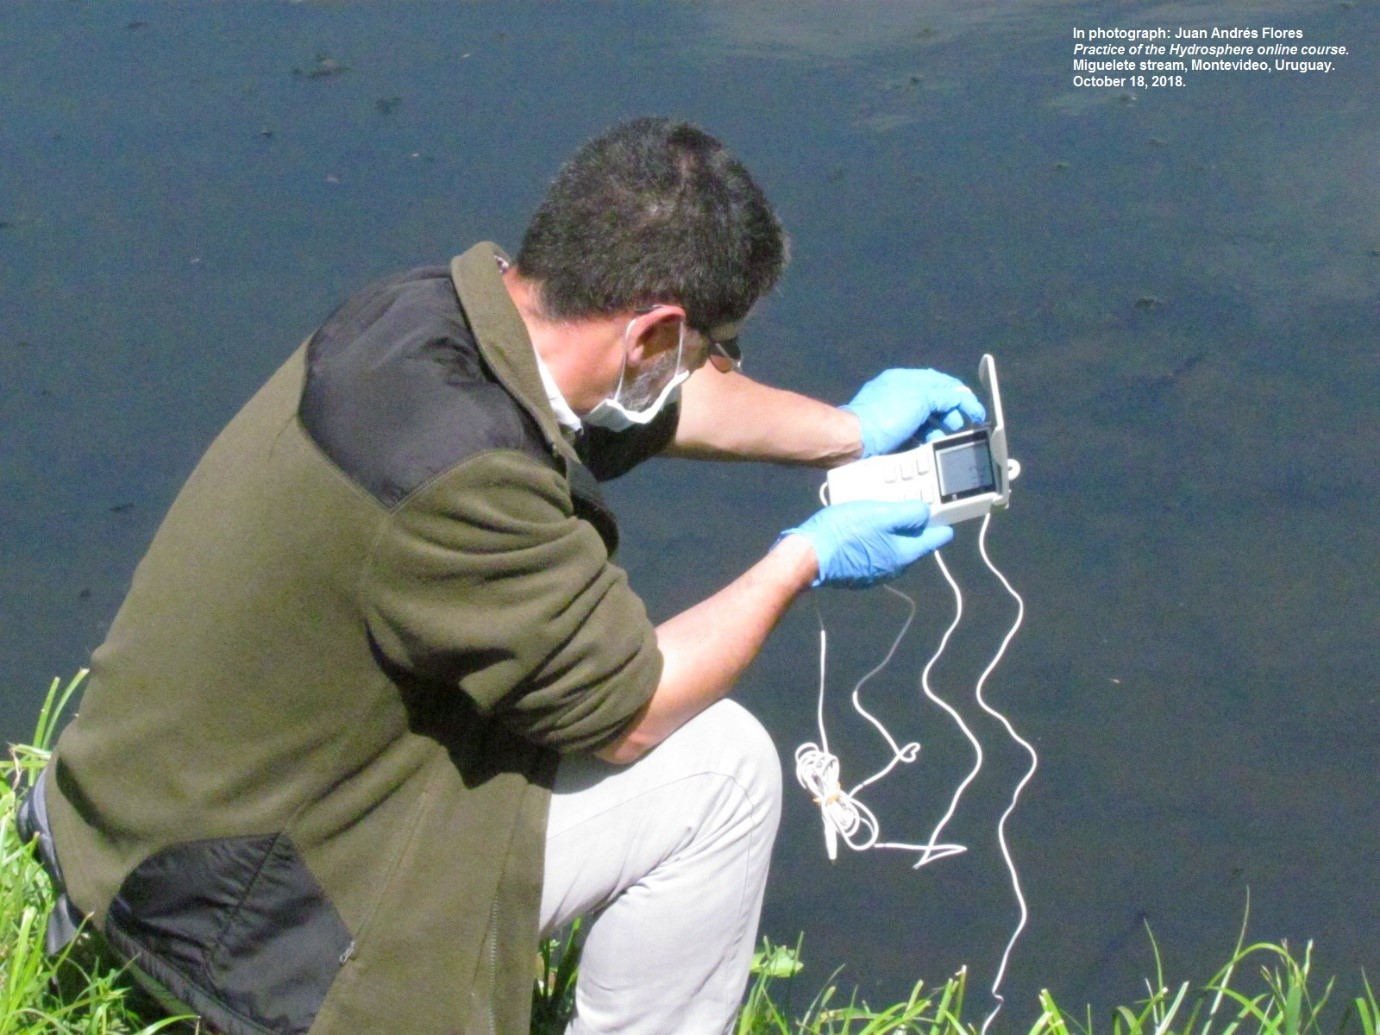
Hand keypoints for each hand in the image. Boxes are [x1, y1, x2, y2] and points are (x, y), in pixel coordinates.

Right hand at [781, 499, 952, 588]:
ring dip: (891, 527)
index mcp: (906, 554)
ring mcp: (877, 571)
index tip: (941, 503)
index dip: (942, 517)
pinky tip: (860, 523)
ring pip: (894, 544)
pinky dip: (875, 536)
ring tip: (876, 507)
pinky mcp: (860, 570)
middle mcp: (895, 567)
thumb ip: (909, 513)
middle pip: (915, 540)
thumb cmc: (843, 533)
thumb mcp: (880, 513)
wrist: (807, 556)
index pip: (938, 537)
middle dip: (912, 519)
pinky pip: (876, 549)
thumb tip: (927, 512)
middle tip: (900, 497)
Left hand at [842, 368, 986, 458]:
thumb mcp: (922, 399)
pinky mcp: (888, 434)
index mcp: (905, 379)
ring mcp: (892, 415)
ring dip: (937, 429)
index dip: (961, 396)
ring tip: (943, 439)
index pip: (941, 383)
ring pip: (924, 421)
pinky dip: (923, 440)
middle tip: (958, 426)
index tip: (975, 412)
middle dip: (950, 414)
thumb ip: (945, 396)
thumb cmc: (885, 416)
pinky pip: (912, 435)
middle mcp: (899, 394)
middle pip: (934, 402)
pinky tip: (928, 447)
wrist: (856, 441)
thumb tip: (960, 397)